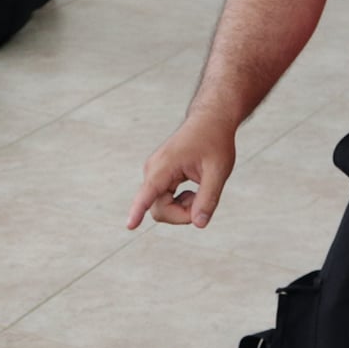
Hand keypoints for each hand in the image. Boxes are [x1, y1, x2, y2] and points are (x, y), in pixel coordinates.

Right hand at [127, 114, 237, 228]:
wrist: (209, 121)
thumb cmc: (215, 142)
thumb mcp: (218, 171)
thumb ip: (208, 198)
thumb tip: (199, 224)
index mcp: (164, 166)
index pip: (149, 193)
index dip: (138, 211)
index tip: (129, 226)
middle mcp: (152, 171)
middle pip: (160, 210)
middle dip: (183, 214)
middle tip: (204, 200)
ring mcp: (153, 174)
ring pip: (162, 208)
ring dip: (183, 208)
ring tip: (200, 189)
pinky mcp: (158, 178)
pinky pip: (164, 201)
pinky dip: (181, 202)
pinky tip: (193, 189)